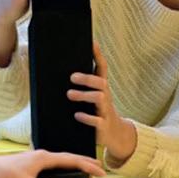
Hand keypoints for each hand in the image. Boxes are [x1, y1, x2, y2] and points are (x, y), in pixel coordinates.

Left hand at [0, 150, 105, 177]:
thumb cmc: (3, 176)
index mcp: (44, 157)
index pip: (73, 160)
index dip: (88, 165)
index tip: (102, 171)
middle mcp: (40, 156)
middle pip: (68, 158)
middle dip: (84, 163)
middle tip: (99, 168)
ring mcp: (33, 161)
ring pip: (58, 163)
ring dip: (72, 167)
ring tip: (82, 173)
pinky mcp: (26, 168)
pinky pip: (49, 169)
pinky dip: (59, 173)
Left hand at [67, 42, 136, 161]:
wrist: (114, 134)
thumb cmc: (98, 111)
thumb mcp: (93, 97)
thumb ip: (83, 85)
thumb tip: (64, 70)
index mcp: (102, 88)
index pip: (102, 68)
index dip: (98, 55)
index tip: (92, 43)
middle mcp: (105, 97)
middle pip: (101, 82)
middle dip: (87, 78)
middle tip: (72, 77)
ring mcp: (106, 111)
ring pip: (100, 98)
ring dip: (84, 95)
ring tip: (70, 95)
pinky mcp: (104, 126)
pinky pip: (98, 121)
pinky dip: (87, 117)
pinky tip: (77, 115)